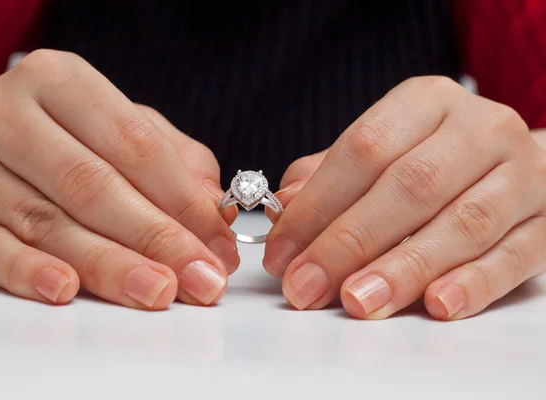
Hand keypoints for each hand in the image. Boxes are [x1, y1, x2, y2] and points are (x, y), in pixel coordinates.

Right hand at [0, 49, 238, 309]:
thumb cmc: (54, 132)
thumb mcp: (113, 124)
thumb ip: (170, 156)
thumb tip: (211, 208)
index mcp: (59, 81)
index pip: (136, 144)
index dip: (184, 200)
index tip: (219, 244)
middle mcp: (6, 114)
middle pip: (93, 186)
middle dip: (156, 239)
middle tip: (201, 279)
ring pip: (46, 222)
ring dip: (109, 264)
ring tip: (157, 292)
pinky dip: (26, 270)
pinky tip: (66, 288)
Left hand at [264, 76, 545, 319]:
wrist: (513, 163)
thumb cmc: (432, 159)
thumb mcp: (381, 151)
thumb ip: (329, 175)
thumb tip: (284, 209)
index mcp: (427, 102)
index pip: (364, 148)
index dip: (317, 205)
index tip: (282, 254)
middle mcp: (481, 128)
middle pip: (411, 185)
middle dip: (350, 243)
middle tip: (307, 287)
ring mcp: (524, 174)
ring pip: (462, 223)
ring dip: (404, 268)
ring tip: (359, 302)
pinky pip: (515, 256)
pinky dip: (474, 283)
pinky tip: (437, 306)